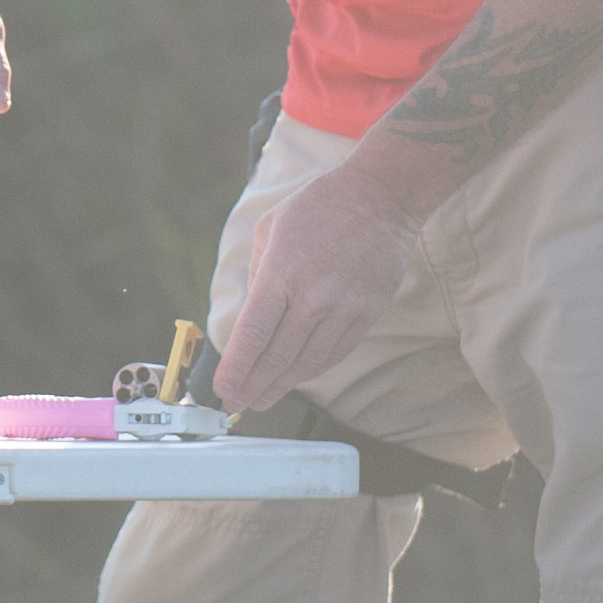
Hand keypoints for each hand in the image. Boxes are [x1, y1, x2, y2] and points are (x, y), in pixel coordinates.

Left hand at [215, 178, 427, 415]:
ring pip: (307, 362)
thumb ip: (257, 275)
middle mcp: (312, 296)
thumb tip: (250, 316)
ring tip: (261, 400)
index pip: (253, 335)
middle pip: (277, 357)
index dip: (236, 369)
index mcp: (281, 272)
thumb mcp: (269, 229)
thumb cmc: (318, 207)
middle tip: (236, 405)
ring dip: (281, 386)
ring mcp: (343, 308)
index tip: (222, 389)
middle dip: (252, 387)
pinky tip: (295, 378)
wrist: (380, 197)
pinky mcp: (366, 314)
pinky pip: (334, 353)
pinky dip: (311, 370)